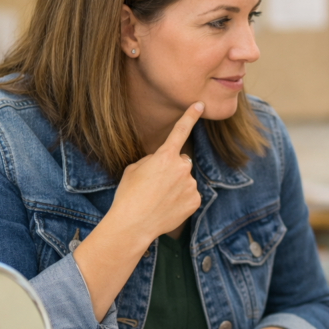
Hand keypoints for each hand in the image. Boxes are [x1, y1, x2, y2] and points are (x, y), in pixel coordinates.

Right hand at [104, 102, 203, 244]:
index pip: (180, 131)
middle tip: (155, 184)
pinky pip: (189, 194)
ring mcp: (190, 184)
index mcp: (165, 156)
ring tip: (158, 198)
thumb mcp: (134, 169)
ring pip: (185, 179)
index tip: (200, 104)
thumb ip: (153, 160)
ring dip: (176, 185)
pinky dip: (181, 199)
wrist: (133, 224)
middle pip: (181, 161)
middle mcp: (182, 167)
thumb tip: (163, 163)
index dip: (190, 116)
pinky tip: (167, 207)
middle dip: (172, 168)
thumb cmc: (128, 195)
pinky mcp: (195, 200)